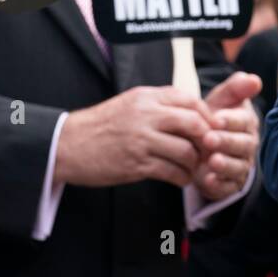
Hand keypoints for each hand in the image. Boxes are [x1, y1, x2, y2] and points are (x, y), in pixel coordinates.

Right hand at [54, 86, 214, 188]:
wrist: (67, 145)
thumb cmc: (102, 125)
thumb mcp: (130, 103)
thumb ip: (159, 104)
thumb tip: (192, 113)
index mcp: (146, 97)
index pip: (191, 100)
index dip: (207, 116)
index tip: (210, 129)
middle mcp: (146, 115)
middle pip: (194, 124)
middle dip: (207, 140)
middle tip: (208, 151)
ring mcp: (142, 140)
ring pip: (186, 150)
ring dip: (195, 163)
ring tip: (192, 168)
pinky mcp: (136, 164)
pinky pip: (172, 171)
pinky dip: (182, 177)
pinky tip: (180, 179)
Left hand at [192, 72, 260, 201]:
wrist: (200, 144)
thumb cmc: (213, 118)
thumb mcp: (221, 100)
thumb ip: (235, 89)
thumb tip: (255, 79)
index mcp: (246, 123)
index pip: (243, 121)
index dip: (231, 121)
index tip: (216, 119)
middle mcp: (247, 145)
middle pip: (241, 145)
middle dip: (225, 142)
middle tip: (208, 139)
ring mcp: (240, 166)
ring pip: (236, 167)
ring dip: (224, 165)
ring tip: (211, 161)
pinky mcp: (230, 185)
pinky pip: (227, 187)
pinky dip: (219, 185)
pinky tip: (208, 181)